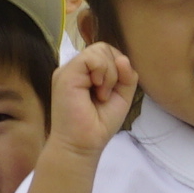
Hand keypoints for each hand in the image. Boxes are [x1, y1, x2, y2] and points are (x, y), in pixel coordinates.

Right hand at [49, 43, 136, 157]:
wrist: (81, 145)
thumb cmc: (99, 125)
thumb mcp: (122, 97)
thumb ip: (127, 76)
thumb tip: (123, 58)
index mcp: (87, 73)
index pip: (107, 53)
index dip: (118, 67)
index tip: (114, 91)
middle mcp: (77, 69)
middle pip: (104, 48)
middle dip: (115, 69)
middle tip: (107, 94)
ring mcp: (69, 70)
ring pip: (99, 49)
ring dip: (110, 73)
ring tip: (102, 95)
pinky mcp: (66, 74)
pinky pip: (90, 57)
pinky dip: (102, 71)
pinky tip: (98, 89)